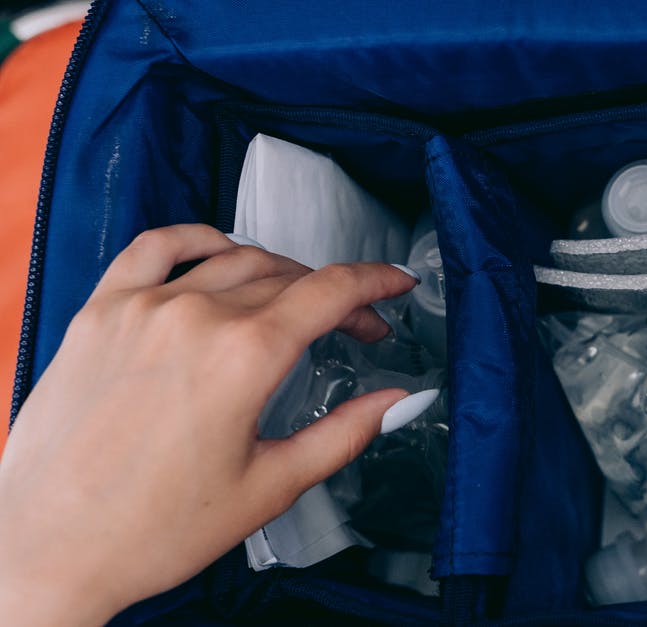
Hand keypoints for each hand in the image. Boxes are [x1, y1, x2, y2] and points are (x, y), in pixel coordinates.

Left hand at [0, 225, 420, 625]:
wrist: (48, 550)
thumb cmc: (153, 530)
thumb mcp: (270, 487)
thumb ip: (345, 433)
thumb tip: (399, 402)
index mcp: (244, 356)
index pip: (330, 291)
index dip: (375, 283)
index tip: (396, 285)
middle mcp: (195, 316)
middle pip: (288, 277)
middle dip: (333, 295)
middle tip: (354, 327)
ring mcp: (141, 308)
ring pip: (232, 260)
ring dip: (278, 273)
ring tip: (294, 302)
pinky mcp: (98, 314)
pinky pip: (155, 248)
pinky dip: (197, 240)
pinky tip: (218, 251)